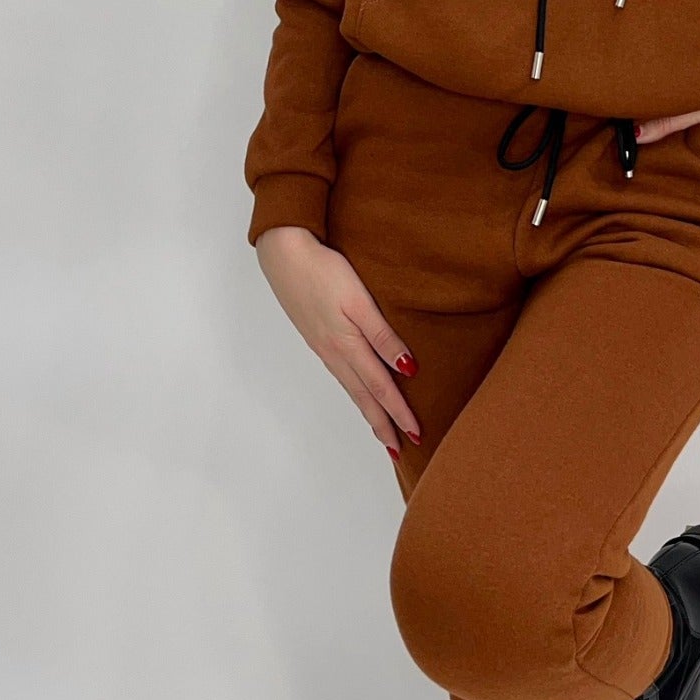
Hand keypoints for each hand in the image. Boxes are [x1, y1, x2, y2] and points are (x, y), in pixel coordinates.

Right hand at [254, 226, 421, 458]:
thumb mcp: (358, 300)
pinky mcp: (315, 335)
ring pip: (350, 386)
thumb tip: (407, 368)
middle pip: (363, 396)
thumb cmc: (323, 270)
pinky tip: (357, 389)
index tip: (416, 434)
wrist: (283, 251)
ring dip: (368, 410)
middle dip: (382, 423)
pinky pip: (340, 373)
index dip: (398, 412)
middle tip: (400, 449)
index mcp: (346, 345)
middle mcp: (333, 352)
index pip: (379, 387)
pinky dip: (354, 390)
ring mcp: (322, 345)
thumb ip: (382, 334)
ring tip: (382, 429)